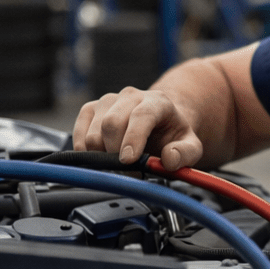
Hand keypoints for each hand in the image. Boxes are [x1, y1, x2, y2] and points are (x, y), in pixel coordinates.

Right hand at [73, 87, 203, 170]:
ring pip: (93, 132)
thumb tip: (169, 159)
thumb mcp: (191, 146)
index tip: (128, 160)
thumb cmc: (172, 134)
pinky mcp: (90, 109)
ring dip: (102, 155)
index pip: (142, 116)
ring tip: (117, 164)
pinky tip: (101, 157)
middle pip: (112, 123)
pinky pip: (79, 133)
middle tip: (126, 171)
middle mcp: (131, 96)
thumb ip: (185, 153)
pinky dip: (86, 152)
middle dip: (116, 153)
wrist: (159, 122)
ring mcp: (108, 101)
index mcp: (157, 102)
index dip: (133, 138)